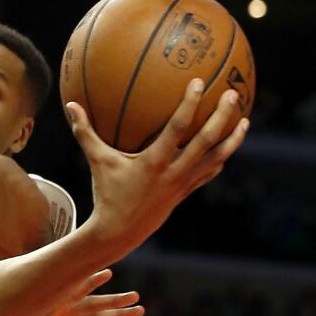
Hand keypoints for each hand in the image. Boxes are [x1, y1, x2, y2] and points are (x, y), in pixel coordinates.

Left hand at [0, 270, 142, 315]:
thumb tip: (44, 313)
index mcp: (49, 305)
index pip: (72, 290)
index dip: (88, 282)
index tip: (106, 273)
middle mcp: (60, 311)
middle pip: (93, 304)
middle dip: (114, 301)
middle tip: (136, 297)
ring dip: (116, 315)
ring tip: (138, 311)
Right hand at [68, 81, 248, 253]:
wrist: (119, 232)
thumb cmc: (106, 194)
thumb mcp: (97, 162)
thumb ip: (85, 133)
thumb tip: (71, 105)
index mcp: (155, 161)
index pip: (178, 127)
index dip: (190, 104)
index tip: (199, 83)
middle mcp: (175, 171)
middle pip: (208, 140)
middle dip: (223, 116)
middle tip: (233, 94)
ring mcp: (183, 183)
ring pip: (216, 158)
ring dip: (233, 139)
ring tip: (244, 120)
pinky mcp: (185, 192)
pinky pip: (209, 172)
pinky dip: (220, 158)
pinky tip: (226, 147)